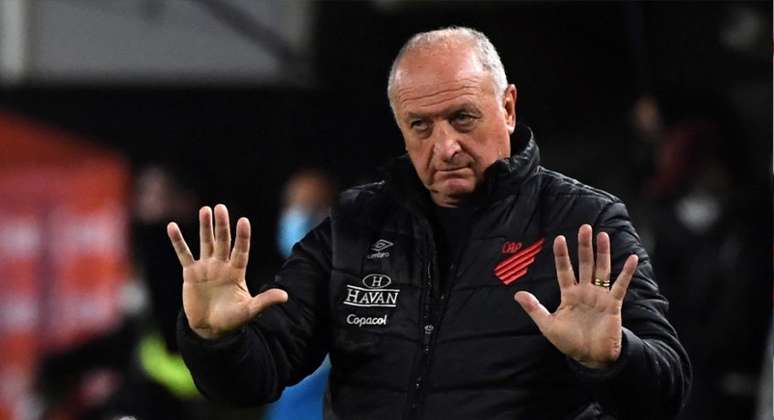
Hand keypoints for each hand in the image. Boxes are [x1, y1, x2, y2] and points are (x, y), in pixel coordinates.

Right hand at [167, 204, 287, 339]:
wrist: (210, 328)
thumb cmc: (232, 319)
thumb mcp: (249, 311)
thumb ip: (264, 301)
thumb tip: (285, 296)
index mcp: (237, 271)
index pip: (241, 250)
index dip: (242, 237)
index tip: (243, 221)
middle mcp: (222, 265)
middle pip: (223, 241)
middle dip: (222, 225)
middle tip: (220, 207)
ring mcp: (206, 267)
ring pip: (206, 243)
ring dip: (205, 227)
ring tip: (205, 210)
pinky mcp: (190, 273)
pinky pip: (184, 254)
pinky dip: (178, 241)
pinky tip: (172, 226)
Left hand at [514, 224, 637, 368]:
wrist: (591, 358)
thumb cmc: (569, 342)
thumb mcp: (548, 325)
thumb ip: (535, 308)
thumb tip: (517, 294)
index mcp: (569, 295)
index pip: (564, 270)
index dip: (562, 255)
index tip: (559, 239)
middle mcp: (585, 291)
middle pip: (584, 264)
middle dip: (584, 246)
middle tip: (584, 227)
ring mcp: (600, 296)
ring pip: (601, 269)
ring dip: (602, 253)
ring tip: (602, 235)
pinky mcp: (613, 304)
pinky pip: (620, 285)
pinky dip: (626, 272)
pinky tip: (631, 258)